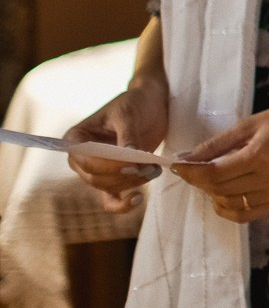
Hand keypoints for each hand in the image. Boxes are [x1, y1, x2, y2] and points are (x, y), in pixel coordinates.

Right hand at [66, 77, 168, 210]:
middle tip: (149, 167)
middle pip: (95, 177)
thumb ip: (127, 135)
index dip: (108, 165)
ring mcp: (97, 170)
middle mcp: (81, 158)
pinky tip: (138, 199)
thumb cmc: (135, 103)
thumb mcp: (128, 114)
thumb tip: (129, 156)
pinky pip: (111, 199)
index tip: (133, 162)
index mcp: (75, 139)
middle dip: (123, 175)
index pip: (85, 160)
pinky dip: (122, 204)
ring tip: (154, 169)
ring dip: (132, 183)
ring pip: (107, 187)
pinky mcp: (114, 177)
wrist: (150, 104)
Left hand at [171, 97, 268, 223]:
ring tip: (210, 179)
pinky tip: (224, 195)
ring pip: (230, 205)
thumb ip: (216, 144)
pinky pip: (246, 214)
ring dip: (212, 194)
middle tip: (192, 169)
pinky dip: (229, 208)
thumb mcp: (249, 124)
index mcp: (260, 156)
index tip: (177, 165)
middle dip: (199, 181)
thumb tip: (185, 158)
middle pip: (219, 190)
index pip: (214, 173)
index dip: (190, 172)